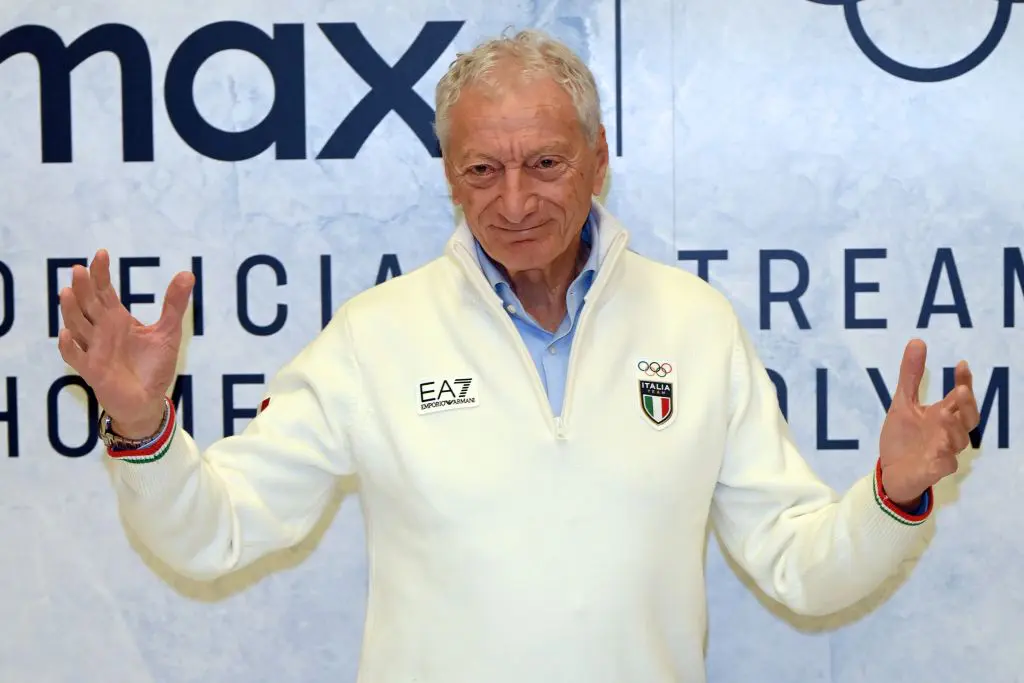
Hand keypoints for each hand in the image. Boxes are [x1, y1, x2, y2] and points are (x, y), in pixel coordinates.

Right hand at [57, 249, 193, 438]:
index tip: (101, 253)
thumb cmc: (153, 366)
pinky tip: (66, 334)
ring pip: (76, 326)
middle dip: (82, 288)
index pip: (104, 291)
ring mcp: (94, 349)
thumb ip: (174, 304)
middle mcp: (101, 331)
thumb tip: (187, 273)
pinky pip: (75, 357)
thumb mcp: (168, 332)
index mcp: (117, 319)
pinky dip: (69, 346)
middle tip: (79, 269)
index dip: (101, 273)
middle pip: (87, 304)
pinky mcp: (92, 371)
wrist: (148, 400)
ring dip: (70, 311)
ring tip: (67, 292)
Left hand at [878, 339, 979, 506]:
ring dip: (953, 428)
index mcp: (943, 415)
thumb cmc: (903, 437)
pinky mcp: (934, 471)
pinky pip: (945, 466)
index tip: (961, 364)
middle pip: (969, 419)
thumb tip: (918, 341)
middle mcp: (948, 433)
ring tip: (942, 414)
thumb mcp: (902, 402)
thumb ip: (910, 376)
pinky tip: (938, 451)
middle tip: (961, 389)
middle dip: (968, 404)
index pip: (961, 398)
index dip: (965, 382)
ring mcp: (944, 453)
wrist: (889, 471)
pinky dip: (944, 459)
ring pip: (959, 442)